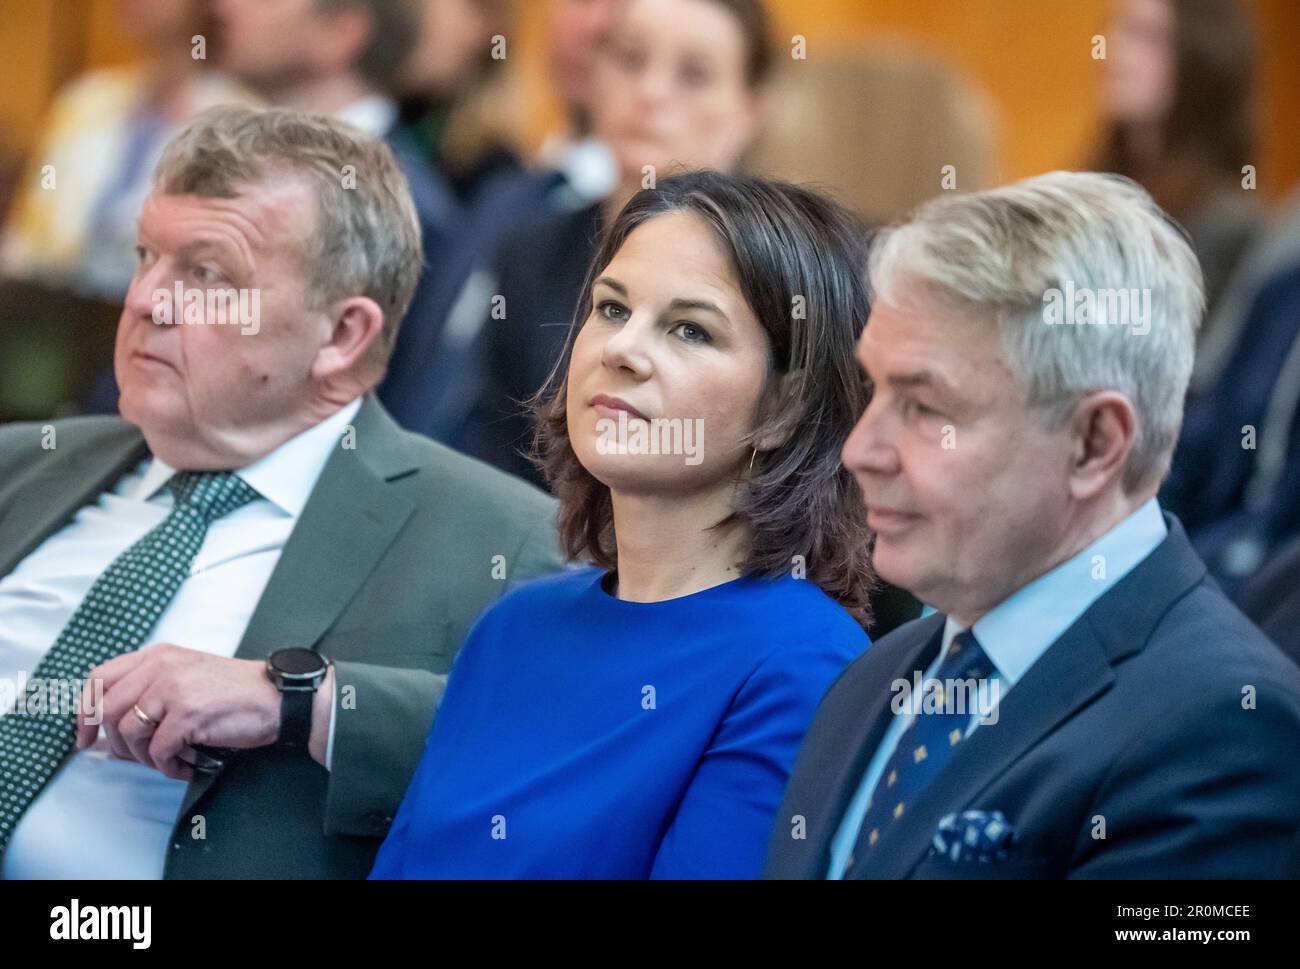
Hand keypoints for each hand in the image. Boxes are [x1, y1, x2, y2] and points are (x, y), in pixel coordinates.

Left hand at [75, 643, 280, 780]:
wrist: (278, 698)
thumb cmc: (234, 691)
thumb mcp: (187, 673)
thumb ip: (150, 686)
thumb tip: (109, 726)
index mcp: (158, 656)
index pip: (99, 679)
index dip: (85, 713)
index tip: (85, 738)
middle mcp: (162, 667)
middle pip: (109, 711)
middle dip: (116, 744)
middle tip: (136, 758)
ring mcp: (174, 690)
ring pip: (129, 734)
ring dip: (145, 758)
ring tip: (168, 760)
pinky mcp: (189, 715)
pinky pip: (158, 751)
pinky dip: (169, 766)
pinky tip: (186, 765)